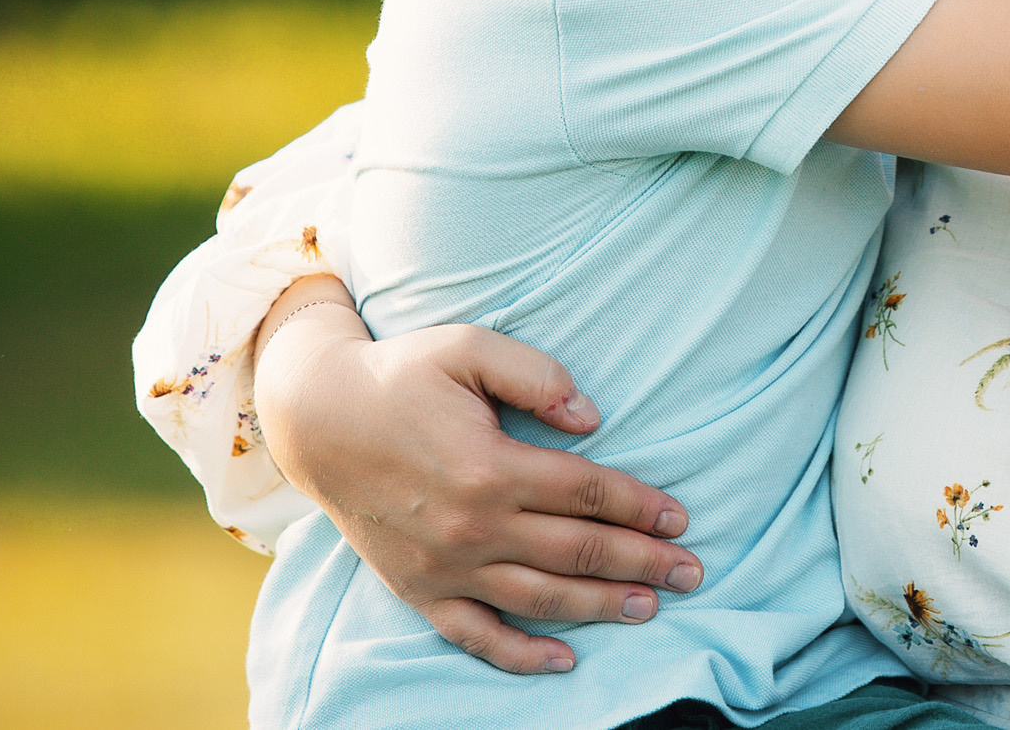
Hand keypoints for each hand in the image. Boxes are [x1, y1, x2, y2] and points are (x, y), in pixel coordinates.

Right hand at [257, 308, 702, 674]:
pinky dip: (520, 654)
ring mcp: (444, 565)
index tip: (682, 519)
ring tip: (649, 608)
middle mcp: (472, 525)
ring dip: (599, 606)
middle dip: (642, 563)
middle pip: (577, 551)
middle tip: (692, 573)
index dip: (642, 507)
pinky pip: (475, 634)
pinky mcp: (418, 589)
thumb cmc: (402, 374)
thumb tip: (593, 418)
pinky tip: (564, 660)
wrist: (317, 420)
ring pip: (539, 597)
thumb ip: (537, 376)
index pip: (589, 493)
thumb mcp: (469, 348)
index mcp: (492, 466)